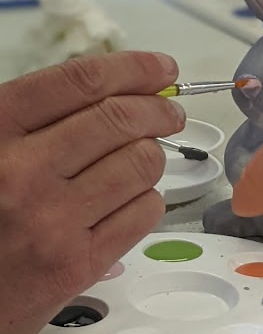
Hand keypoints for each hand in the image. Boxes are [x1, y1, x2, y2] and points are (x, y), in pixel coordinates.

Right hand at [0, 50, 183, 333]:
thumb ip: (41, 118)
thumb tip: (124, 88)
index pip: (81, 81)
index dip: (133, 68)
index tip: (161, 68)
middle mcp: (22, 171)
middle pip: (121, 119)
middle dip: (159, 111)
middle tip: (170, 114)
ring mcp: (51, 221)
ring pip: (142, 164)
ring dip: (151, 157)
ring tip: (140, 161)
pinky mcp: (76, 265)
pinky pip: (144, 212)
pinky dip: (147, 200)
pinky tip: (128, 200)